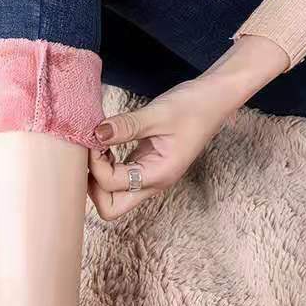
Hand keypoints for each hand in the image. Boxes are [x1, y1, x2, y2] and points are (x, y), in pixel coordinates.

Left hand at [86, 35, 288, 219]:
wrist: (215, 98)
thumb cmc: (193, 106)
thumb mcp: (158, 113)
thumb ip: (126, 126)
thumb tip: (96, 133)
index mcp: (159, 174)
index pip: (112, 185)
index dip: (96, 164)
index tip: (95, 137)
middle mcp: (153, 181)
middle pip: (111, 207)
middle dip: (93, 186)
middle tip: (90, 154)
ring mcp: (149, 175)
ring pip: (114, 194)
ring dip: (99, 175)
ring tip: (97, 145)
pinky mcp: (146, 163)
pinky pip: (120, 176)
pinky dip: (106, 164)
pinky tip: (105, 143)